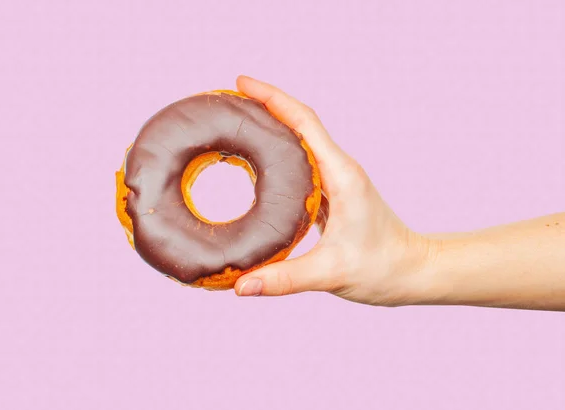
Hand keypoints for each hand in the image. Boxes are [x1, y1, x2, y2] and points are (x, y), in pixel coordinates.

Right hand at [234, 76, 434, 305]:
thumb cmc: (383, 267)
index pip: (303, 122)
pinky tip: (259, 161)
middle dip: (265, 105)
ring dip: (272, 126)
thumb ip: (285, 279)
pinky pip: (302, 165)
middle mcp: (339, 170)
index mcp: (340, 176)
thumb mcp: (331, 273)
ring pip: (300, 142)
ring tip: (238, 122)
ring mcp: (337, 181)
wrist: (414, 271)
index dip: (272, 98)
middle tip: (229, 100)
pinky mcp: (333, 195)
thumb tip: (240, 286)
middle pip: (299, 123)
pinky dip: (279, 154)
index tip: (242, 83)